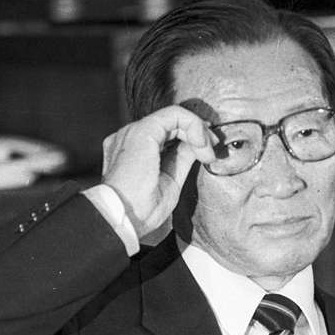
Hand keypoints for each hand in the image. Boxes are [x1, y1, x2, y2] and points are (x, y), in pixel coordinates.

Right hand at [101, 105, 216, 237]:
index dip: (190, 137)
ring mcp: (133, 132)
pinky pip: (174, 115)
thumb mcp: (170, 180)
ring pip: (173, 116)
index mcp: (132, 150)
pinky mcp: (142, 131)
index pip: (165, 133)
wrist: (123, 220)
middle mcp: (129, 137)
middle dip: (198, 133)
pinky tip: (200, 144)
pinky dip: (193, 125)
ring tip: (207, 153)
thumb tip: (196, 146)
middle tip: (212, 152)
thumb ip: (181, 159)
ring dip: (198, 131)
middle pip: (170, 123)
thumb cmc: (140, 210)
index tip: (207, 153)